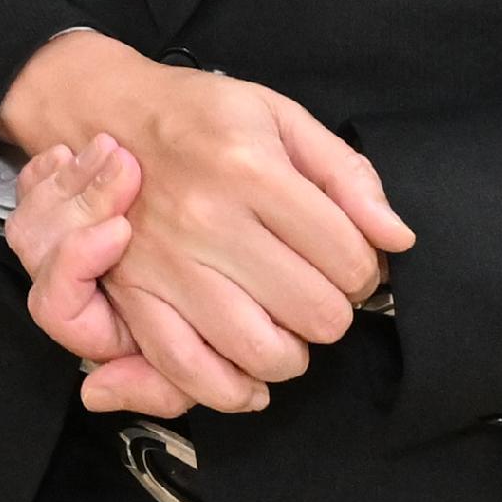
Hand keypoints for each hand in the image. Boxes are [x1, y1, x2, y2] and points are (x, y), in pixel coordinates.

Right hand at [0, 36, 410, 418]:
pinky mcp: (132, 295)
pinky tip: (248, 373)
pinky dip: (230, 388)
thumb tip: (397, 238)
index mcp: (252, 170)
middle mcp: (208, 220)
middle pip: (315, 314)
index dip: (365, 269)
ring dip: (289, 350)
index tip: (348, 258)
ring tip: (282, 322)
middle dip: (331, 309)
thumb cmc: (200, 117)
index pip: (349, 259)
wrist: (104, 113)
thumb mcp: (281, 117)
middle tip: (314, 288)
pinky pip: (189, 372)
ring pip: (262, 352)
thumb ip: (347, 175)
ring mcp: (166, 264)